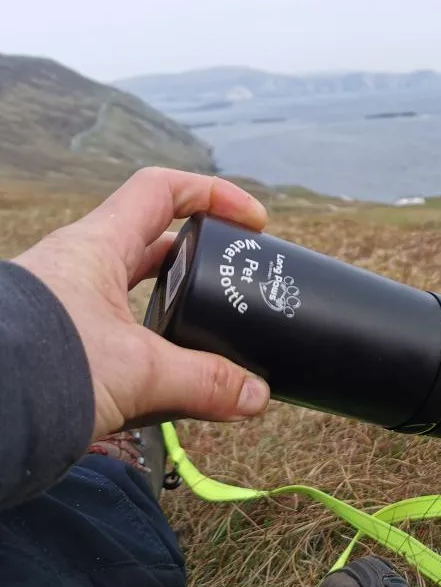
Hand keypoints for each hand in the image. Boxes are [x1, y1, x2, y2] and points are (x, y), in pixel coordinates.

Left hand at [13, 167, 271, 440]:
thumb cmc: (36, 369)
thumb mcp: (137, 371)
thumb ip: (205, 381)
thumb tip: (258, 394)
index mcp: (97, 248)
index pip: (161, 191)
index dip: (213, 195)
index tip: (253, 222)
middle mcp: (80, 269)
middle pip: (156, 245)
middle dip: (203, 263)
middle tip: (238, 283)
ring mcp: (70, 306)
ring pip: (138, 294)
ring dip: (178, 313)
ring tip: (213, 340)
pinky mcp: (64, 344)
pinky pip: (121, 332)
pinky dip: (154, 348)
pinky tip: (173, 377)